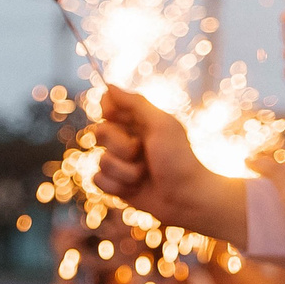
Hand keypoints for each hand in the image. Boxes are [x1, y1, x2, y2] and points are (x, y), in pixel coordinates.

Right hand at [94, 86, 245, 241]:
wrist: (187, 198)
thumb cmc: (179, 158)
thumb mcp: (161, 124)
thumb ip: (135, 103)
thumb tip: (109, 85)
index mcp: (138, 121)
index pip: (107, 105)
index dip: (108, 111)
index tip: (115, 116)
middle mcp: (126, 139)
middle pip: (99, 132)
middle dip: (120, 146)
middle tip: (141, 152)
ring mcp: (120, 163)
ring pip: (101, 161)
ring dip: (125, 171)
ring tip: (144, 175)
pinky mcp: (116, 185)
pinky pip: (98, 180)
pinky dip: (117, 186)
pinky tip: (134, 189)